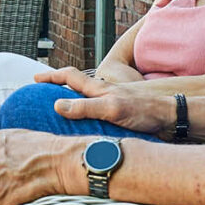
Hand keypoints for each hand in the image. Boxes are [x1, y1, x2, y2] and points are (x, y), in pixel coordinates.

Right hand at [33, 67, 173, 134]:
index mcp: (98, 88)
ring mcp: (111, 103)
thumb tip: (57, 105)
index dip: (52, 77)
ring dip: (72, 100)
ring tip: (59, 111)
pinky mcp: (119, 114)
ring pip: (86, 98)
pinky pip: (96, 112)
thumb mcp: (111, 109)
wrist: (169, 118)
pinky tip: (86, 127)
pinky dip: (86, 115)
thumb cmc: (143, 111)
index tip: (35, 79)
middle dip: (58, 86)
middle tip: (43, 93)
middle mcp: (103, 93)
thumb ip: (85, 108)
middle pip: (75, 85)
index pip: (70, 77)